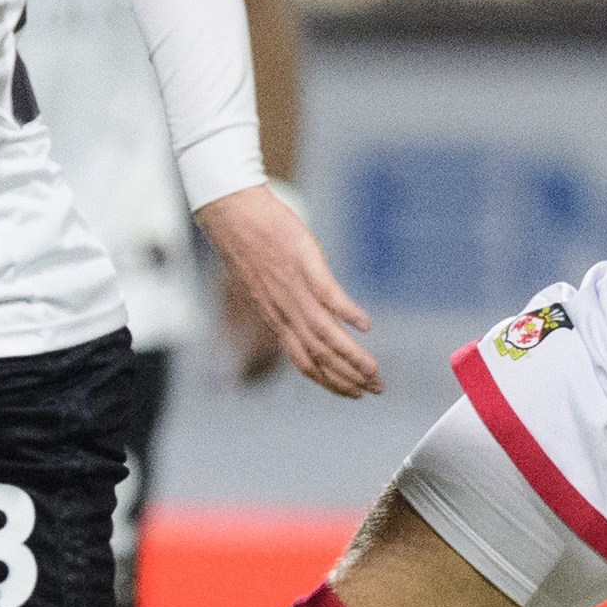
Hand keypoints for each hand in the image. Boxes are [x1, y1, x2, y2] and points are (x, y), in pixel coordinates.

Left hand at [195, 183, 379, 397]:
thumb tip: (303, 313)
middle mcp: (284, 311)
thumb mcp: (263, 282)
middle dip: (349, 378)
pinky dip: (346, 312)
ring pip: (324, 334)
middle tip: (376, 390)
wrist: (230, 212)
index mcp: (276, 318)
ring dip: (351, 356)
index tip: (354, 394)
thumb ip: (283, 303)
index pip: (305, 362)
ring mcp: (294, 288)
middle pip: (319, 356)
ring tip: (375, 370)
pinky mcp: (303, 263)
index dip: (330, 382)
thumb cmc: (248, 242)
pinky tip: (366, 325)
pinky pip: (327, 294)